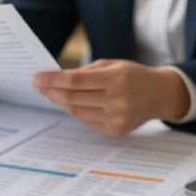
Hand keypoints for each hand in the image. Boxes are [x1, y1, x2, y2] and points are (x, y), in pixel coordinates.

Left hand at [33, 59, 190, 136]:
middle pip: (73, 98)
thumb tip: (56, 80)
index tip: (37, 78)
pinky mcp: (115, 131)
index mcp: (117, 79)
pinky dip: (74, 111)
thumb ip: (86, 73)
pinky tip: (67, 103)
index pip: (76, 81)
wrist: (159, 95)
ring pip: (77, 112)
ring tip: (50, 93)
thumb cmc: (132, 75)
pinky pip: (86, 121)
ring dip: (60, 102)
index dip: (53, 80)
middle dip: (51, 91)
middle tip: (38, 85)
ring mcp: (116, 118)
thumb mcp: (113, 65)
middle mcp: (117, 100)